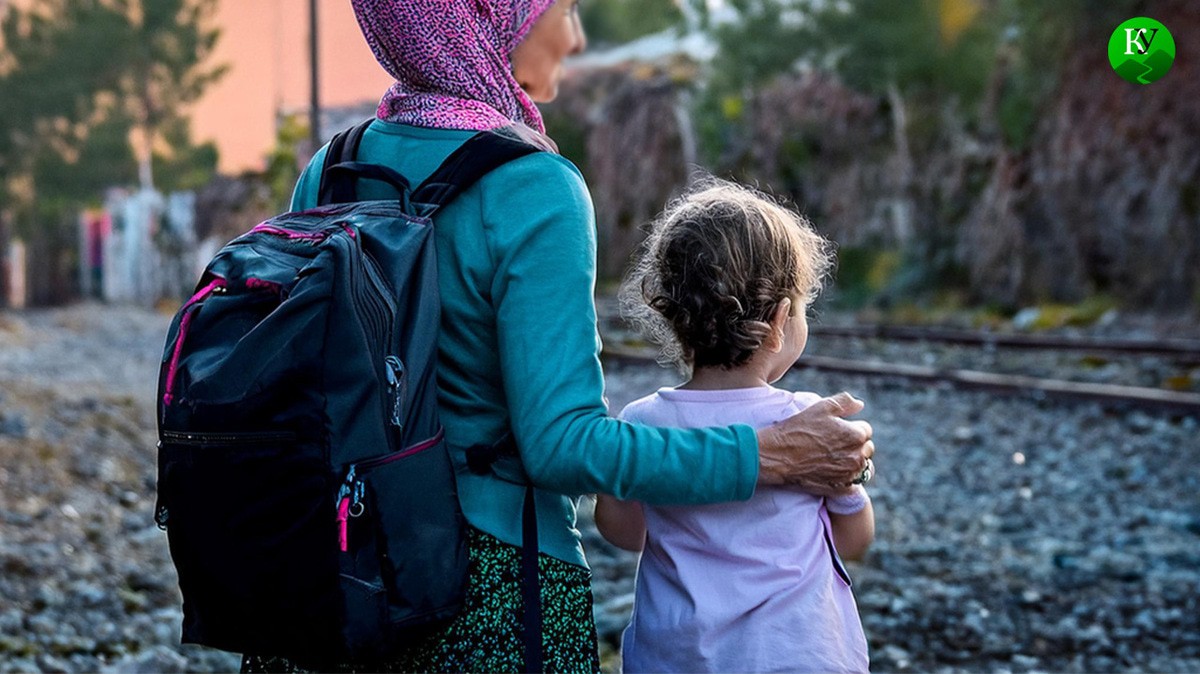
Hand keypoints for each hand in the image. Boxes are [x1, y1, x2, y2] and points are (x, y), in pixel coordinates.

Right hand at [755, 392, 873, 495]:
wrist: (777, 456)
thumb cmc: (797, 429)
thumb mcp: (821, 407)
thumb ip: (845, 402)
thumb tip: (860, 405)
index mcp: (856, 435)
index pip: (865, 430)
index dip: (850, 428)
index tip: (836, 431)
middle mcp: (857, 456)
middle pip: (866, 449)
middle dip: (854, 446)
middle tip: (833, 445)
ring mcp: (849, 475)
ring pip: (862, 467)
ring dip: (852, 462)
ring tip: (833, 459)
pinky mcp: (840, 489)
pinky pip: (853, 485)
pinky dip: (846, 479)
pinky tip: (831, 473)